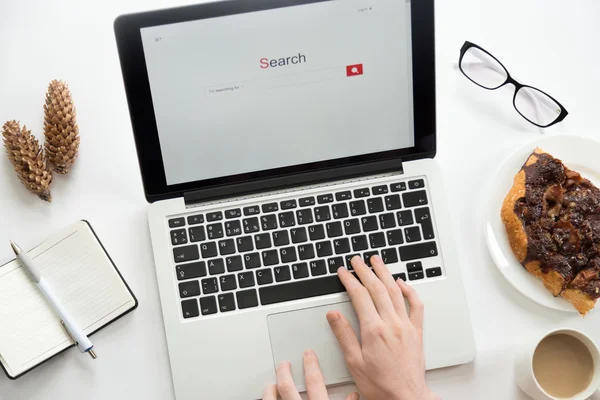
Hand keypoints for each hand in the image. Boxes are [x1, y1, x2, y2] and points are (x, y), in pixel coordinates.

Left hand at [262, 350, 358, 399]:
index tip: (308, 354)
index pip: (314, 381)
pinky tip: (267, 397)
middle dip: (285, 372)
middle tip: (284, 363)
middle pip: (288, 388)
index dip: (310, 365)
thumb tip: (353, 396)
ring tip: (271, 384)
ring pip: (273, 399)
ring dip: (271, 389)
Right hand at [326, 255, 437, 399]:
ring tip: (377, 261)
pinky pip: (416, 305)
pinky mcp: (416, 331)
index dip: (349, 280)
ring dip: (385, 273)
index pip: (359, 296)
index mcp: (373, 330)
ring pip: (395, 291)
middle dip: (365, 271)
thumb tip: (333, 315)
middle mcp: (391, 324)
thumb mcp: (354, 362)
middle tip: (357, 260)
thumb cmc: (380, 385)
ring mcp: (406, 325)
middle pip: (377, 288)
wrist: (405, 397)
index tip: (343, 272)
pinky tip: (402, 283)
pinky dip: (409, 290)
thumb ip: (344, 335)